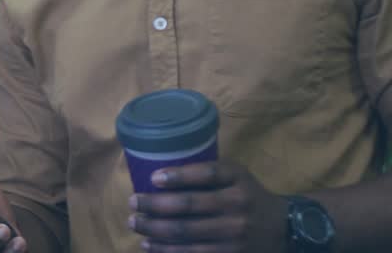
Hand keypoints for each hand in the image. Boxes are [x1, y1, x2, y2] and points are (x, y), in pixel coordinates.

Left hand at [129, 161, 287, 251]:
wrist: (283, 228)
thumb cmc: (247, 195)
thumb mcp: (235, 175)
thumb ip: (206, 172)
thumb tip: (158, 174)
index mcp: (238, 181)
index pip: (207, 174)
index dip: (178, 176)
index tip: (152, 179)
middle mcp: (237, 207)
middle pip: (189, 206)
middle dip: (154, 205)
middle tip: (133, 203)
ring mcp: (234, 235)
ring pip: (186, 233)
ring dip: (154, 229)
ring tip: (135, 223)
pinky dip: (167, 250)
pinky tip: (149, 245)